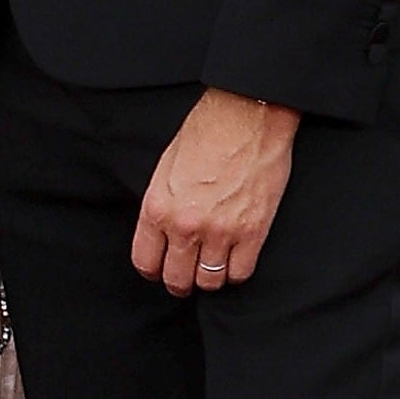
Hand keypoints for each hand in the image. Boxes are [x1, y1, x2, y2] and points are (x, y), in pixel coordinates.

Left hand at [131, 89, 298, 295]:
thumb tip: (161, 233)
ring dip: (210, 278)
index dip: (154, 271)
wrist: (244, 117)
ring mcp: (220, 231)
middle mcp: (185, 225)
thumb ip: (161, 206)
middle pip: (177, 278)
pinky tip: (234, 259)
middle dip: (180, 281)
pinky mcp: (253, 232)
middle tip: (187, 276)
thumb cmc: (204, 134)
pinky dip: (236, 272)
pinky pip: (241, 273)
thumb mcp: (164, 169)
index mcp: (157, 209)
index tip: (161, 270)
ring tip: (212, 266)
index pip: (146, 262)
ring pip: (210, 281)